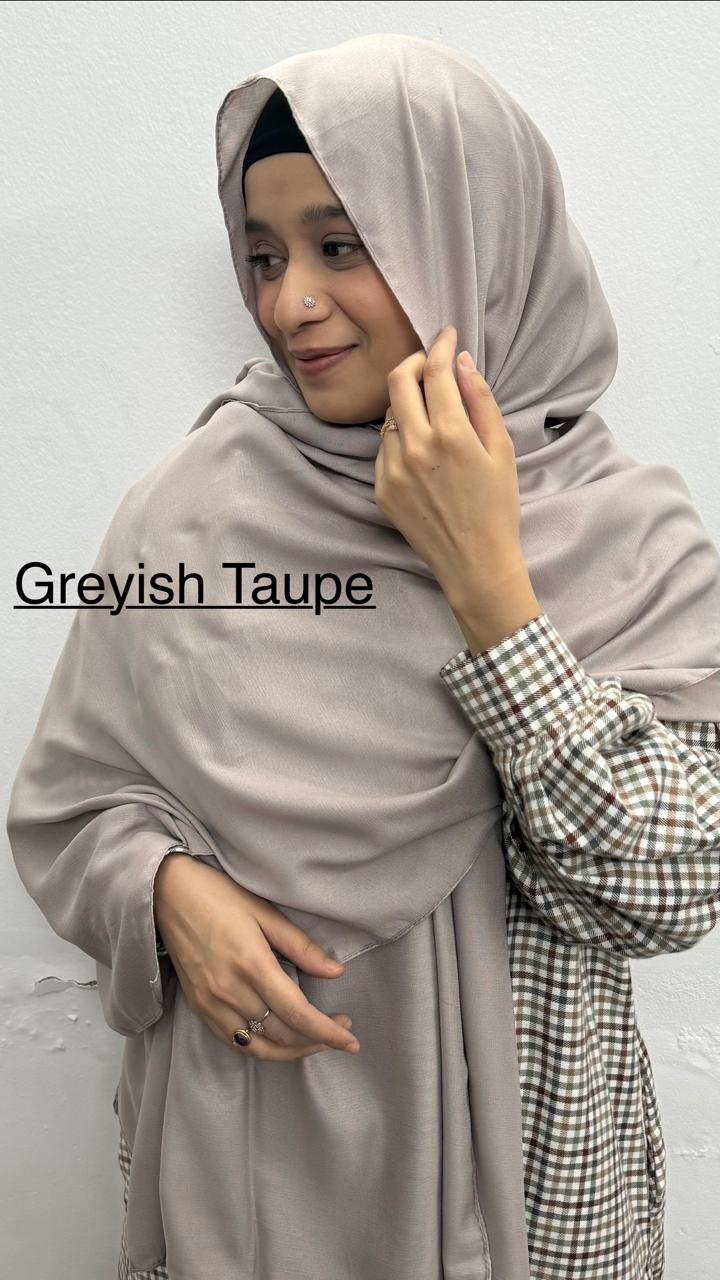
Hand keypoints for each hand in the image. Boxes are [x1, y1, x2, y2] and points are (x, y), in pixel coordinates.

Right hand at [153, 854, 359, 1059]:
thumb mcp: (265, 912)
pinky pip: (234, 1042)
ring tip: (316, 1042)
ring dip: (292, 1051)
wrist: (167, 894)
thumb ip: (300, 946)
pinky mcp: (198, 1007)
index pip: (297, 1013)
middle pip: (281, 1034)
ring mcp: (211, 1003)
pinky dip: (261, 1050)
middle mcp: (230, 990)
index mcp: (251, 963)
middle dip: (317, 1041)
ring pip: (258, 1047)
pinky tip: (279, 1042)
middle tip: (341, 1032)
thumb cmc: (219, 895)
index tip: (351, 1040)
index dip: (328, 1032)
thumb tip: (336, 973)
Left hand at [374, 326, 524, 602]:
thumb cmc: (497, 506)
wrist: (475, 563)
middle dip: (413, 361)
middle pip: (398, 380)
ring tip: (431, 411)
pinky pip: (384, 446)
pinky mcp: (382, 488)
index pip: (435, 370)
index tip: (446, 335)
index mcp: (450, 434)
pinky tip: (422, 448)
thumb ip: (480, 401)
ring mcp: (393, 469)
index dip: (440, 345)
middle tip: (429, 362)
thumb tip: (461, 362)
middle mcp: (415, 447)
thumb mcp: (502, 450)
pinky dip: (400, 436)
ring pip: (390, 413)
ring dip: (407, 401)